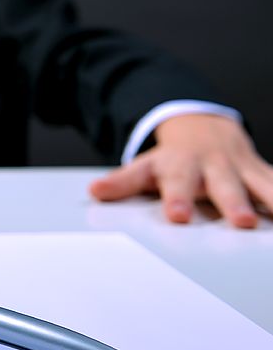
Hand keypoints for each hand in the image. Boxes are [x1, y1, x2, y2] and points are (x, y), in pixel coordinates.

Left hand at [89, 114, 272, 227]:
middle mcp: (213, 166)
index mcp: (180, 166)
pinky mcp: (262, 172)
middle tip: (242, 222)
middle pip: (224, 185)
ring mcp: (241, 168)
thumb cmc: (171, 159)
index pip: (177, 183)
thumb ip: (122, 183)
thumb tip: (94, 192)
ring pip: (261, 184)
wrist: (202, 127)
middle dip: (234, 203)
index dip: (177, 199)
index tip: (178, 216)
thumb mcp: (144, 167)